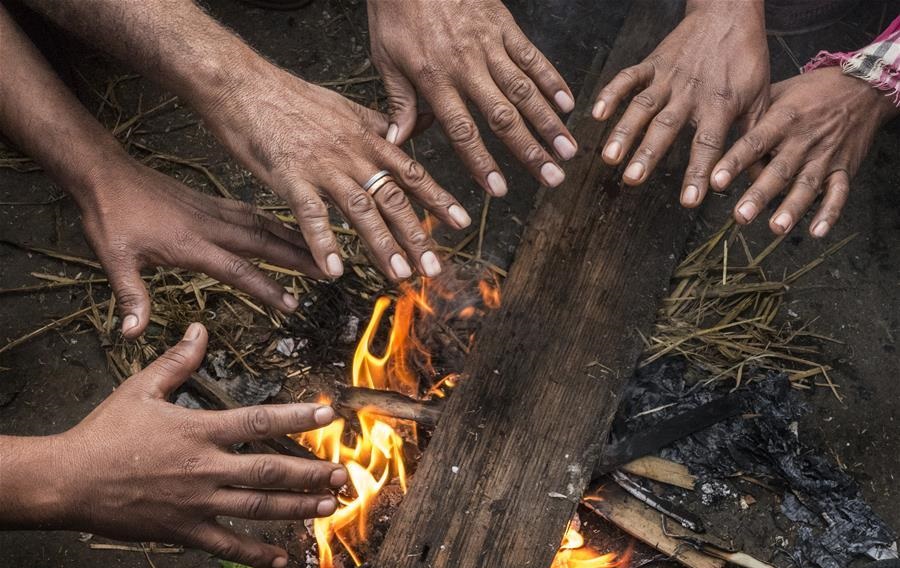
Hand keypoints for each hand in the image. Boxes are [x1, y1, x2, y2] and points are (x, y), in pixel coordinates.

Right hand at [54, 324, 344, 567]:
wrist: (68, 482)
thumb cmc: (104, 433)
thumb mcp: (141, 388)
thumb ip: (178, 361)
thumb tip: (200, 329)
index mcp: (199, 430)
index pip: (258, 421)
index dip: (296, 417)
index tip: (328, 415)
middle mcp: (205, 468)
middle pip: (269, 471)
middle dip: (310, 472)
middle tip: (343, 473)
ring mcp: (197, 503)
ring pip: (258, 508)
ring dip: (297, 508)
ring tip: (328, 506)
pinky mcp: (184, 530)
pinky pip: (227, 545)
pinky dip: (257, 554)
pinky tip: (283, 558)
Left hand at [76, 163, 323, 338]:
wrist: (106, 174)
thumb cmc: (111, 217)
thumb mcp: (115, 259)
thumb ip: (130, 296)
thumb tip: (132, 333)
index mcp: (191, 243)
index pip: (238, 270)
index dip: (266, 288)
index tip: (292, 304)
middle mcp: (211, 226)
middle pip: (264, 243)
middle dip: (299, 258)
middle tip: (328, 272)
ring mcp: (215, 211)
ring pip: (264, 225)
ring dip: (294, 239)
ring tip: (319, 251)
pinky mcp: (213, 203)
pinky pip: (252, 213)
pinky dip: (275, 222)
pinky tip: (287, 229)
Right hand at [201, 66, 470, 281]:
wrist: (243, 83)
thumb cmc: (290, 97)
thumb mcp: (345, 105)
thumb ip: (380, 123)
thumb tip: (415, 126)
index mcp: (367, 138)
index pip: (411, 172)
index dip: (437, 199)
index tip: (462, 222)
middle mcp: (352, 154)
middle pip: (393, 198)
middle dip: (416, 236)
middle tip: (434, 269)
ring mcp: (323, 166)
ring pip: (361, 210)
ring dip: (382, 245)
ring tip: (400, 275)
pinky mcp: (290, 177)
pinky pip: (311, 215)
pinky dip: (323, 243)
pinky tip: (333, 271)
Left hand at [367, 0, 576, 193]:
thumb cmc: (396, 10)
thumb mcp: (385, 57)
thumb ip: (398, 101)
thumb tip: (397, 142)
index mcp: (435, 80)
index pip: (462, 131)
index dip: (481, 163)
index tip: (498, 189)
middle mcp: (467, 67)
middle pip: (504, 118)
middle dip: (531, 152)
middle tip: (553, 178)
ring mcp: (489, 45)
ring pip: (525, 91)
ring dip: (550, 123)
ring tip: (568, 149)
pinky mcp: (504, 25)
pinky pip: (532, 56)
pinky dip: (552, 80)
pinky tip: (569, 103)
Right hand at [592, 0, 768, 206]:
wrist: (730, 12)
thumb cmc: (747, 59)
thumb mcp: (761, 98)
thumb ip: (755, 138)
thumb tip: (762, 176)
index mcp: (720, 104)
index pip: (708, 144)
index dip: (698, 172)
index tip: (689, 200)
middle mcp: (691, 92)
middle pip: (667, 127)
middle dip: (648, 154)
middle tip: (632, 179)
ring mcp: (669, 77)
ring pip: (643, 106)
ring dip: (624, 132)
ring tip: (609, 157)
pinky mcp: (653, 63)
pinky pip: (629, 77)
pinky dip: (612, 93)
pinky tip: (597, 114)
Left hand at [711, 67, 899, 236]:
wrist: (864, 87)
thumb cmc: (815, 90)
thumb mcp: (780, 91)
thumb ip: (752, 113)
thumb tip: (719, 129)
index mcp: (784, 119)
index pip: (755, 143)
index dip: (735, 162)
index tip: (716, 181)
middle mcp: (803, 140)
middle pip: (779, 171)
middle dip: (760, 195)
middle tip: (740, 215)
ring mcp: (825, 156)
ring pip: (807, 185)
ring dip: (791, 209)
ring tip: (776, 228)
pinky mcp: (844, 168)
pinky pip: (839, 193)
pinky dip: (830, 213)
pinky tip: (817, 232)